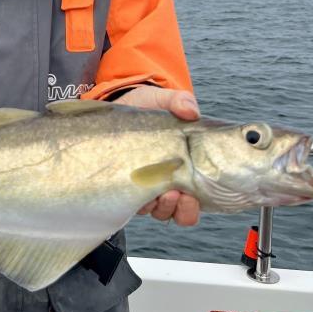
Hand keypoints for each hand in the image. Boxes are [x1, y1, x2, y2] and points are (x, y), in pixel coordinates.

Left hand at [113, 86, 200, 226]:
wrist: (114, 107)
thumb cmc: (142, 106)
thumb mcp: (159, 99)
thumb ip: (178, 101)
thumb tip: (191, 111)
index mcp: (183, 166)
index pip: (198, 197)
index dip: (196, 203)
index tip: (192, 194)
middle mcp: (169, 181)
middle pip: (182, 211)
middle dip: (182, 209)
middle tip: (176, 194)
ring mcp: (148, 186)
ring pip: (161, 211)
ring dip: (162, 207)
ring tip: (159, 192)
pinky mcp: (127, 186)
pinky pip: (137, 206)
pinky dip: (140, 203)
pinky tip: (137, 189)